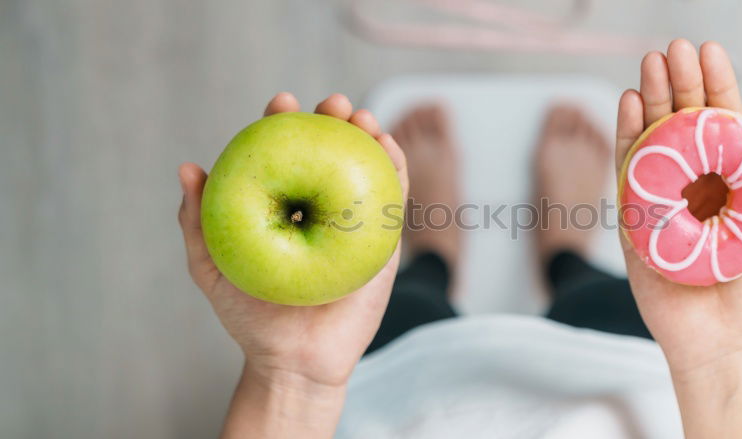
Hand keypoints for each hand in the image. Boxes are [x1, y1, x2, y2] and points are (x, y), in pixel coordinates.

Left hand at [177, 93, 407, 437]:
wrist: (291, 361)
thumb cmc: (248, 316)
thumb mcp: (211, 265)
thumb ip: (198, 219)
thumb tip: (188, 169)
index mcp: (281, 205)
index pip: (284, 153)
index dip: (283, 123)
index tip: (281, 103)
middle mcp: (318, 207)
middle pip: (329, 152)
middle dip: (333, 119)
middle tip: (332, 104)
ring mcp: (352, 222)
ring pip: (364, 168)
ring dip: (369, 135)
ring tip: (362, 116)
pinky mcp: (381, 242)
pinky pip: (392, 200)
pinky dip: (394, 168)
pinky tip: (386, 147)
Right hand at [616, 40, 741, 436]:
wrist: (719, 342)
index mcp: (732, 180)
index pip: (723, 121)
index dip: (717, 85)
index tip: (710, 52)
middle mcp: (695, 180)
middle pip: (685, 120)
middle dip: (680, 81)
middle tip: (673, 48)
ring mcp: (661, 196)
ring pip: (654, 137)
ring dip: (651, 98)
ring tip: (650, 64)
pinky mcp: (633, 217)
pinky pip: (627, 171)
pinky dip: (626, 136)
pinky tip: (630, 104)